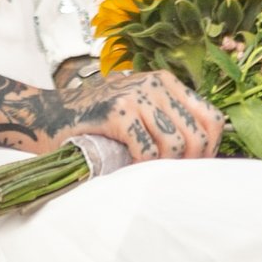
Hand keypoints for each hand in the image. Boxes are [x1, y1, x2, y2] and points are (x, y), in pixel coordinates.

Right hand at [0, 66, 223, 161]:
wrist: (49, 115)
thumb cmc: (97, 120)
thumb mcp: (138, 108)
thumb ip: (167, 118)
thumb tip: (203, 153)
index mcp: (166, 82)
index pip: (212, 117)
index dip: (210, 148)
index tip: (195, 168)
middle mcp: (155, 84)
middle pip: (198, 135)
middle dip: (191, 164)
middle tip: (173, 179)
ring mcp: (136, 97)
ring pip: (176, 145)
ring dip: (166, 168)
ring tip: (151, 175)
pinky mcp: (117, 113)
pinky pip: (148, 151)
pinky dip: (143, 167)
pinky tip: (131, 169)